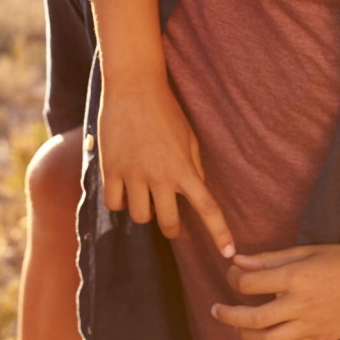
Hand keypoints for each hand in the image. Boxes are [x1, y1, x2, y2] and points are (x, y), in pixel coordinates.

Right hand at [98, 72, 234, 256]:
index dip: (219, 234)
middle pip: (168, 224)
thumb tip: (197, 191)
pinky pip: (114, 204)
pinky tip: (123, 190)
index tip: (229, 253)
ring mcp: (133, 174)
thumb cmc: (166, 110)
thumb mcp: (189, 137)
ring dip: (144, 211)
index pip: (208, 208)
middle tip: (172, 223)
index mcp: (184, 168)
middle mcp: (160, 176)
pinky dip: (119, 202)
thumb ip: (194, 167)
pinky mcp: (111, 169)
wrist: (134, 86)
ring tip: (144, 196)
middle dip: (173, 228)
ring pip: (140, 217)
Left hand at [212, 245, 339, 339]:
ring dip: (246, 335)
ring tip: (238, 326)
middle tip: (216, 310)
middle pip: (253, 318)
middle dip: (228, 315)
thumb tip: (238, 261)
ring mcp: (311, 326)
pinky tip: (266, 338)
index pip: (250, 283)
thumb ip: (269, 259)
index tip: (232, 275)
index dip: (233, 278)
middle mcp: (301, 304)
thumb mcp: (306, 251)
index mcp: (296, 277)